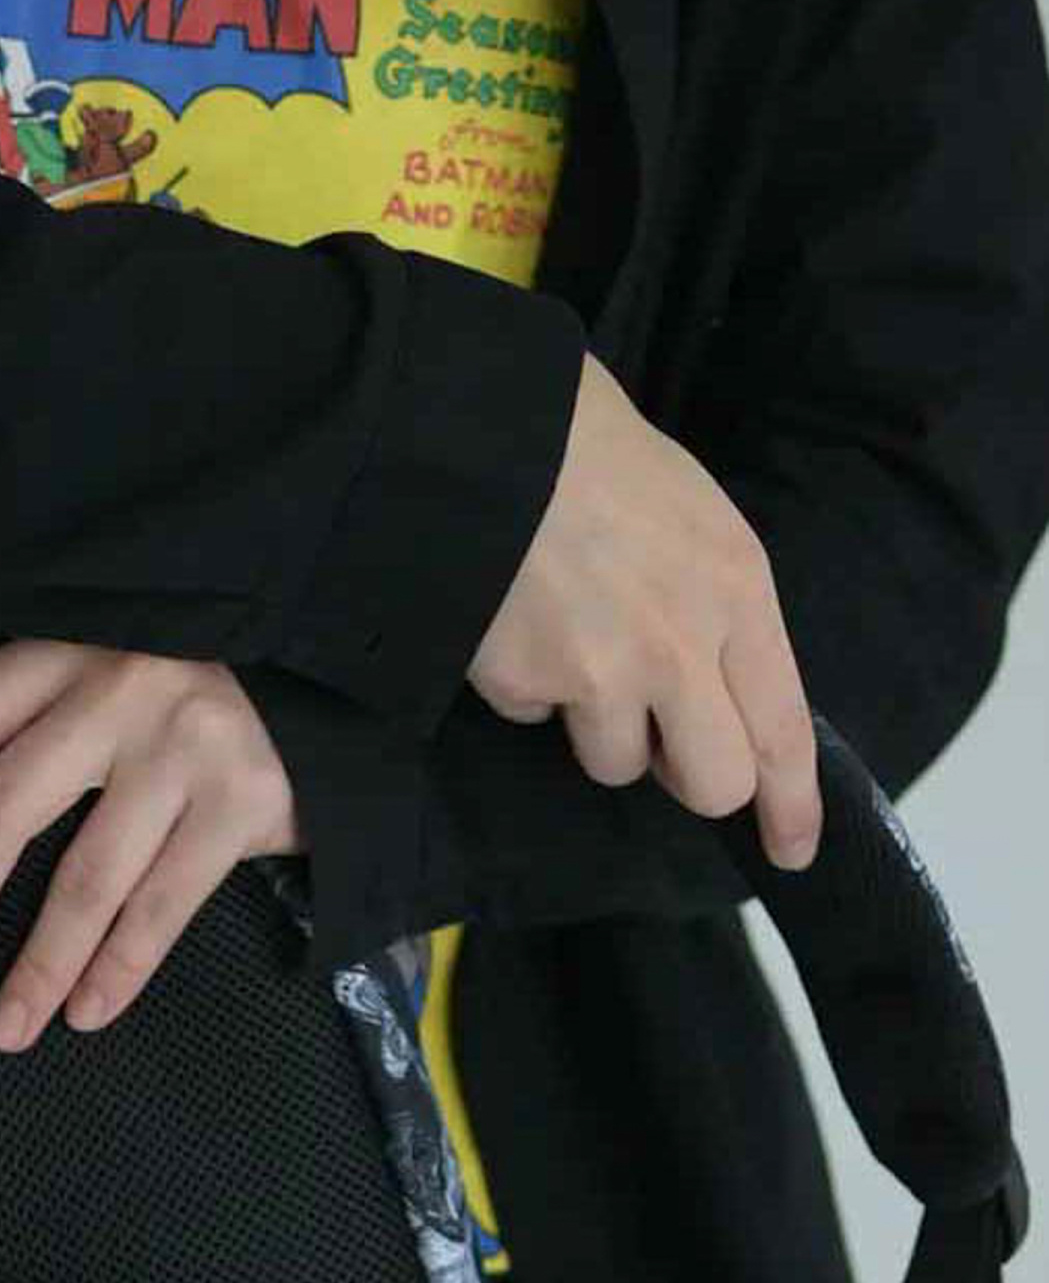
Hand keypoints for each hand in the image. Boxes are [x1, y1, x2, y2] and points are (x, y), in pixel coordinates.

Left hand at [0, 639, 299, 1050]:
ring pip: (86, 878)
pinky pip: (164, 907)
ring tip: (3, 1026)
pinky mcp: (245, 800)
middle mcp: (116, 691)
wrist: (338, 660)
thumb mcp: (110, 665)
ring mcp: (183, 746)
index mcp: (64, 652)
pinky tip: (87, 1012)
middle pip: (4, 808)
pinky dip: (119, 969)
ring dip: (38, 966)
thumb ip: (41, 718)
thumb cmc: (199, 679)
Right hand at [468, 351, 822, 869]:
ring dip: (595, 724)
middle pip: (712, 784)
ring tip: (571, 641)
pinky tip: (518, 620)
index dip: (792, 804)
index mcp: (738, 592)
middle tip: (662, 749)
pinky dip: (526, 684)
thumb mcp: (695, 519)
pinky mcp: (529, 683)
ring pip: (617, 764)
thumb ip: (718, 609)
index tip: (792, 850)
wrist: (489, 432)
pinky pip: (534, 718)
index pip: (784, 729)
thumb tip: (714, 692)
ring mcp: (604, 673)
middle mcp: (683, 645)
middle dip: (688, 780)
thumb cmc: (593, 455)